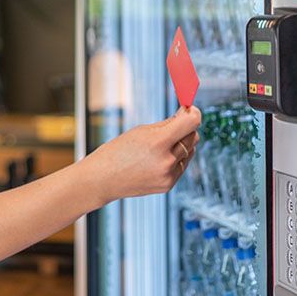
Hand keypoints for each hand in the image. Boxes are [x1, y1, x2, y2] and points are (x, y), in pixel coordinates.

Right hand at [83, 106, 202, 205]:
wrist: (102, 179)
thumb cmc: (118, 151)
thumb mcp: (141, 131)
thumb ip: (168, 123)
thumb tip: (189, 115)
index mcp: (157, 143)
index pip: (191, 123)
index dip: (193, 113)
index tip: (190, 110)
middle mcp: (166, 161)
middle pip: (193, 136)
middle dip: (186, 128)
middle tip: (173, 124)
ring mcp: (168, 176)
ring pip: (191, 151)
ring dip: (182, 144)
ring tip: (160, 145)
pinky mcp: (168, 185)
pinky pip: (182, 165)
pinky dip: (176, 158)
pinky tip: (159, 158)